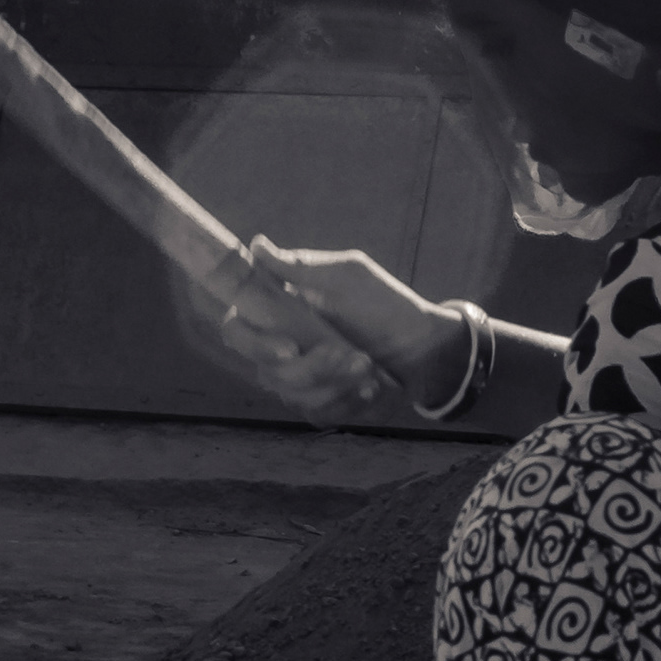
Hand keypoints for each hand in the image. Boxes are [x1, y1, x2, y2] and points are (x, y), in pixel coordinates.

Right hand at [214, 239, 466, 423]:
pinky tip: (369, 388)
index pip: (237, 331)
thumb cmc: (383, 305)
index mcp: (279, 315)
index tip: (292, 347)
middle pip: (266, 373)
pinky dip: (346, 402)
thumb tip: (257, 246)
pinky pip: (316, 414)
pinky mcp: (319, 407)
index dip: (255, 343)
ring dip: (335, 382)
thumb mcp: (347, 276)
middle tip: (351, 356)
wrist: (422, 347)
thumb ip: (300, 267)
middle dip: (311, 368)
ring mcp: (298, 382)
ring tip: (369, 366)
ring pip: (292, 396)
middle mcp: (281, 350)